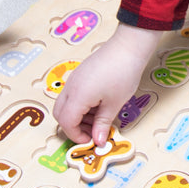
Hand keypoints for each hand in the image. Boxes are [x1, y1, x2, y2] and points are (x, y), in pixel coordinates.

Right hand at [53, 23, 162, 144]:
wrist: (128, 46)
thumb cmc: (123, 73)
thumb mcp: (114, 103)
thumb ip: (102, 124)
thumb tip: (97, 141)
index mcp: (77, 96)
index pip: (66, 123)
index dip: (76, 136)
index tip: (90, 141)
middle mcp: (71, 87)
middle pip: (60, 114)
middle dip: (73, 127)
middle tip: (92, 132)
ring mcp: (74, 79)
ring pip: (66, 104)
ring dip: (78, 116)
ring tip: (99, 119)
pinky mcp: (80, 74)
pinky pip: (73, 94)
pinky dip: (80, 105)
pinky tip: (99, 105)